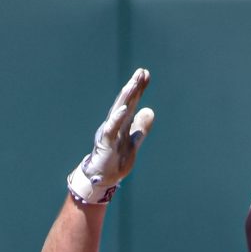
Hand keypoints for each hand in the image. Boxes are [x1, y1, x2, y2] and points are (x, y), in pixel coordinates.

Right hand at [67, 69, 154, 205]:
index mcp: (122, 124)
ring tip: (133, 84)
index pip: (132, 103)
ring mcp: (109, 133)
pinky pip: (111, 129)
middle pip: (125, 102)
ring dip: (126, 98)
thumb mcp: (132, 143)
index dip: (139, 89)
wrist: (101, 179)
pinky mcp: (105, 144)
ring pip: (118, 112)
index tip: (146, 74)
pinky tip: (124, 108)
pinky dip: (117, 118)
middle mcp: (115, 125)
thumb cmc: (115, 161)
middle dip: (133, 87)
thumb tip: (150, 110)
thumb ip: (140, 128)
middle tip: (141, 72)